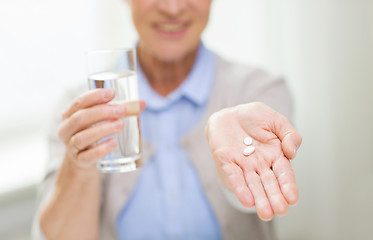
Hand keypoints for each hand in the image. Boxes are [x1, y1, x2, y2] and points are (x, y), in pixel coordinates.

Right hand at [57, 88, 145, 170]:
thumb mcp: (100, 120)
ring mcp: (71, 147)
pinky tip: (113, 143)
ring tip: (120, 125)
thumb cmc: (93, 132)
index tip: (112, 93)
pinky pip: (88, 156)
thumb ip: (120, 110)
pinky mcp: (79, 161)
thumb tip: (142, 104)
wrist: (82, 160)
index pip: (79, 102)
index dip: (94, 96)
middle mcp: (66, 129)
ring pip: (82, 137)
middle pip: (81, 118)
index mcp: (70, 114)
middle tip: (122, 110)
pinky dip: (101, 149)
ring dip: (102, 130)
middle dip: (102, 112)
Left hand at [205, 102, 301, 220]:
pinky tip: (247, 200)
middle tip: (280, 210)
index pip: (284, 174)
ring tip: (265, 213)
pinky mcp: (226, 161)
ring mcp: (243, 164)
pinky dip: (240, 187)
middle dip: (274, 197)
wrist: (230, 113)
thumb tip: (291, 153)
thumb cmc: (255, 117)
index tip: (292, 198)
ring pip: (252, 184)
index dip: (288, 185)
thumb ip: (289, 135)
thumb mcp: (277, 121)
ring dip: (258, 198)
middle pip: (268, 183)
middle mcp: (260, 164)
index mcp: (275, 156)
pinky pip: (234, 176)